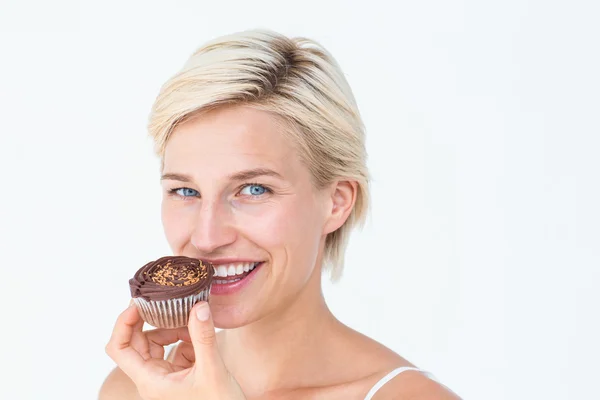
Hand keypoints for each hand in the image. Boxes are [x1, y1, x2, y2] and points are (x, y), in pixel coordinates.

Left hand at [105, 301, 245, 399]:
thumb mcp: (213, 370)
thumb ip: (204, 337)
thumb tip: (199, 306)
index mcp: (150, 380)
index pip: (119, 348)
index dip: (123, 323)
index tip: (139, 303)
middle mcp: (152, 378)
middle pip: (137, 342)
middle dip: (151, 321)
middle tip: (165, 300)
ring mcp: (165, 377)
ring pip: (156, 344)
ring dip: (172, 329)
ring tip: (192, 322)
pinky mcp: (179, 375)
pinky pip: (174, 350)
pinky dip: (187, 339)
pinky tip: (201, 338)